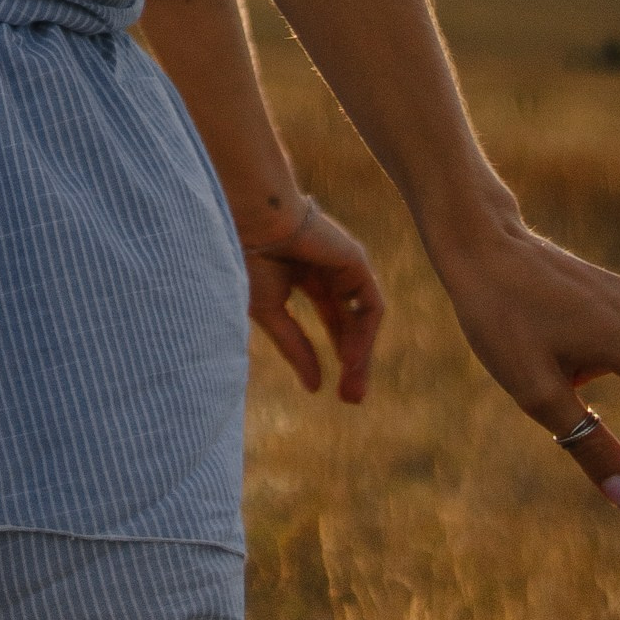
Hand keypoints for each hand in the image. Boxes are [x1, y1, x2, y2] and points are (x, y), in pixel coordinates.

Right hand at [240, 193, 385, 402]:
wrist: (254, 220)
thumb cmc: (251, 258)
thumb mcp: (270, 312)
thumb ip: (295, 346)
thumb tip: (316, 387)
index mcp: (304, 274)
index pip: (331, 320)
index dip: (332, 353)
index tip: (328, 392)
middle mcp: (329, 269)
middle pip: (350, 323)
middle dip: (353, 362)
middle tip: (351, 399)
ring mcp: (344, 264)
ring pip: (362, 318)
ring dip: (361, 356)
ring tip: (352, 390)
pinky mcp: (356, 261)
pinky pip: (369, 306)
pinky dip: (364, 335)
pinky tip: (350, 360)